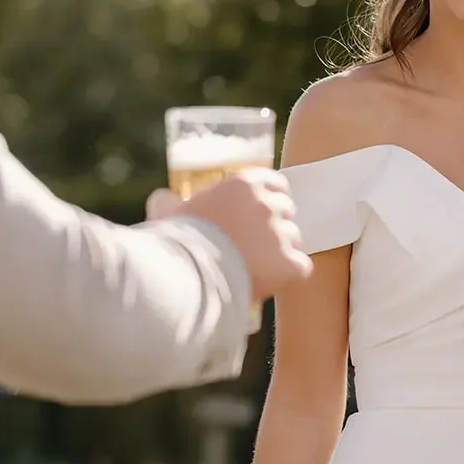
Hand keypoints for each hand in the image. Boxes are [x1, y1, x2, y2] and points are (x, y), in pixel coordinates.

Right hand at [148, 169, 312, 303]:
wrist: (186, 278)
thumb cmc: (176, 246)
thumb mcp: (170, 216)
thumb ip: (171, 203)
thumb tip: (162, 198)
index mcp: (244, 185)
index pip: (275, 183)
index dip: (269, 198)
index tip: (258, 214)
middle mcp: (266, 204)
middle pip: (287, 210)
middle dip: (274, 225)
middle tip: (255, 243)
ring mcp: (280, 234)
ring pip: (294, 239)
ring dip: (280, 250)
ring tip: (257, 265)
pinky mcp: (288, 263)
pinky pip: (301, 266)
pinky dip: (288, 274)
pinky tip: (270, 280)